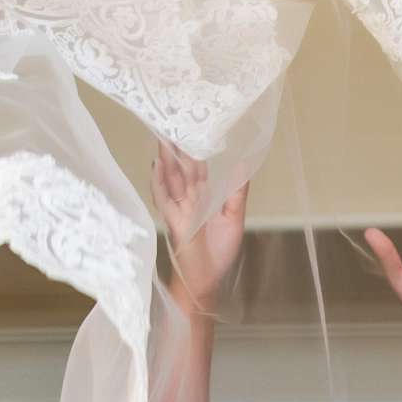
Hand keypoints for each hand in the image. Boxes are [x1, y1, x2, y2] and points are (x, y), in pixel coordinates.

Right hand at [155, 142, 247, 313]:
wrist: (206, 281)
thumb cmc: (218, 252)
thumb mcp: (234, 217)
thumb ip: (237, 192)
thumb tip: (244, 164)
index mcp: (203, 197)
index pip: (197, 168)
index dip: (194, 149)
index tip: (191, 127)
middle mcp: (189, 200)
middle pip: (181, 169)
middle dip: (176, 147)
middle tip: (171, 121)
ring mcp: (179, 209)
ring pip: (171, 179)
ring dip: (166, 159)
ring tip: (162, 136)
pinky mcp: (174, 221)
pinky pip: (164, 199)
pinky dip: (159, 182)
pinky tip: (157, 166)